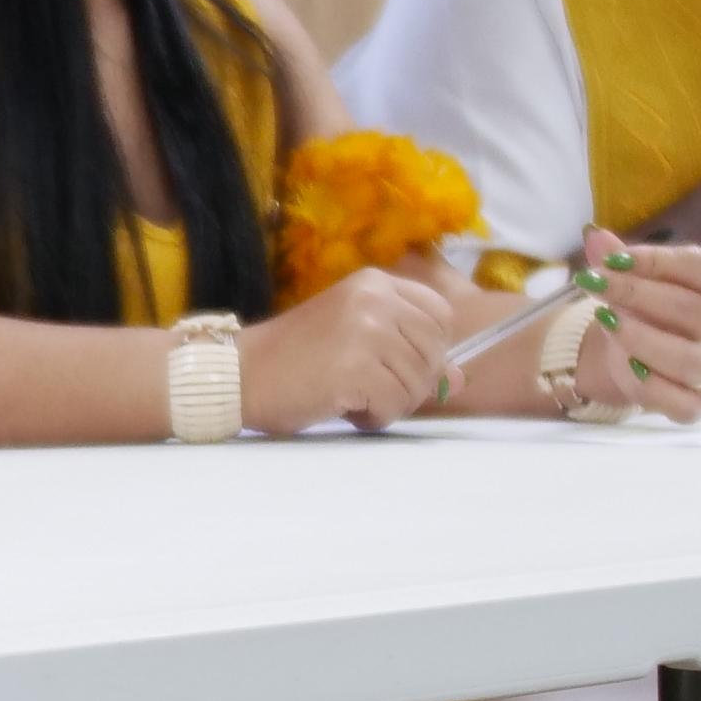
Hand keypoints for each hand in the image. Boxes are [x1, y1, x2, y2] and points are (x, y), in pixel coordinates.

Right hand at [243, 263, 457, 430]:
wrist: (239, 375)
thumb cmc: (292, 359)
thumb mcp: (355, 339)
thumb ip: (407, 351)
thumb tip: (461, 378)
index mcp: (376, 283)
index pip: (440, 315)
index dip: (430, 349)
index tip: (397, 365)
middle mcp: (376, 299)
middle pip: (435, 352)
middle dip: (412, 382)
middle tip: (372, 389)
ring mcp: (368, 331)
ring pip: (418, 383)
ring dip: (392, 403)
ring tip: (353, 397)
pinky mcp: (357, 368)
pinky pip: (395, 405)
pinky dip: (375, 417)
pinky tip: (345, 408)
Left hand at [571, 236, 700, 425]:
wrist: (635, 356)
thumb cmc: (646, 308)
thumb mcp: (633, 278)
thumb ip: (618, 260)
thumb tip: (596, 238)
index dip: (657, 261)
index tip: (614, 258)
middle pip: (692, 311)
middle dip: (638, 294)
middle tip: (596, 283)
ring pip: (690, 359)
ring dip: (643, 338)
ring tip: (605, 320)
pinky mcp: (695, 406)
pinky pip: (678, 402)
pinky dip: (649, 385)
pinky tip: (624, 364)